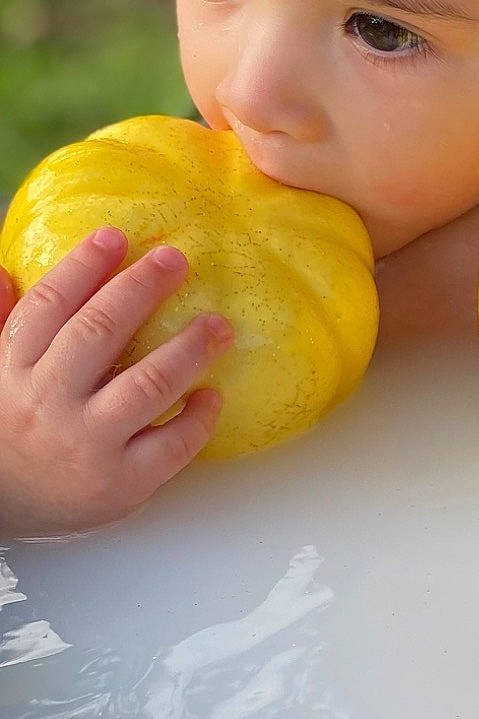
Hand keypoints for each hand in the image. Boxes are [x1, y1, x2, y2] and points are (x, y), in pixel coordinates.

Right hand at [0, 227, 231, 535]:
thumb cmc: (6, 432)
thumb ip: (1, 324)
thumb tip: (3, 272)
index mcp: (12, 369)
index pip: (48, 306)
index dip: (83, 267)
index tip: (116, 236)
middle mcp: (48, 402)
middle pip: (99, 334)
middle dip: (140, 290)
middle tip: (177, 259)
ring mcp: (87, 444)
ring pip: (146, 385)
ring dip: (188, 349)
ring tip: (218, 325)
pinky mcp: (121, 483)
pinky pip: (171, 444)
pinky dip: (197, 418)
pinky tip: (212, 395)